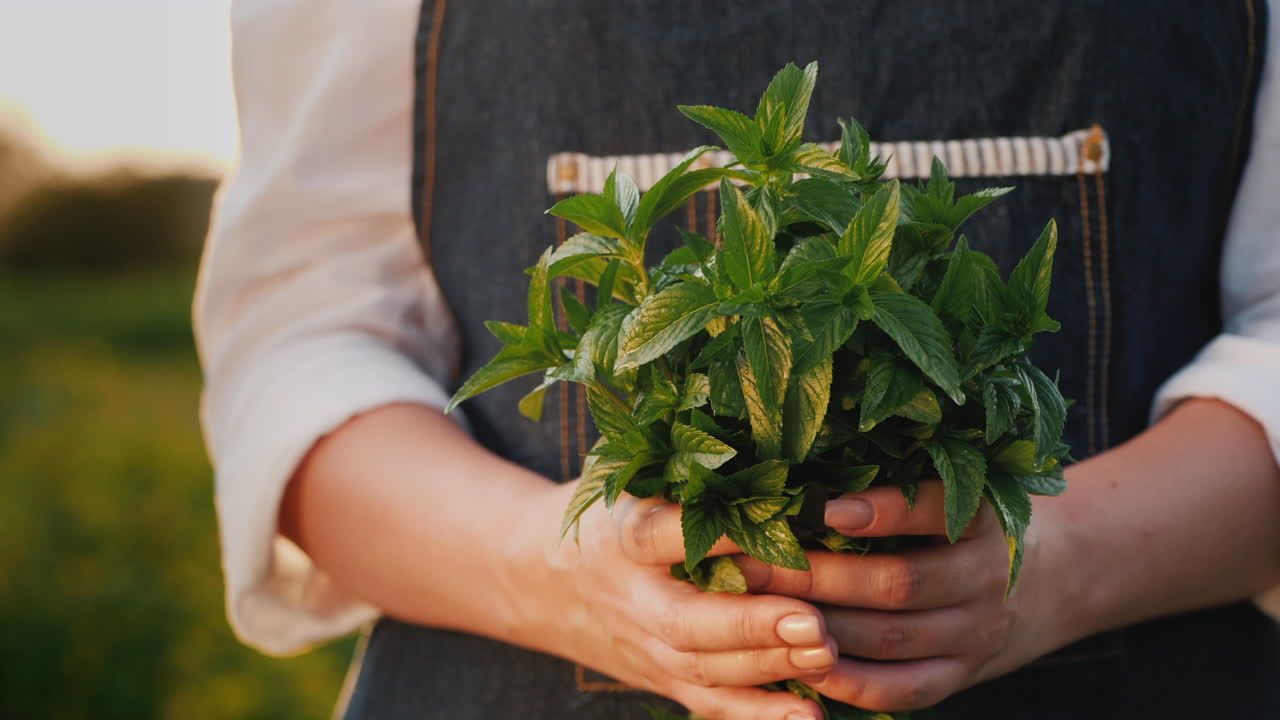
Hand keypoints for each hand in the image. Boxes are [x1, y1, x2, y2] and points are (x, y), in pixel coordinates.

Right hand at [503, 481, 833, 719]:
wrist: (535, 580)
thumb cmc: (603, 510)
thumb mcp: (617, 471)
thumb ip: (670, 450)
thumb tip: (745, 394)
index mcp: (619, 536)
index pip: (663, 534)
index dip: (718, 533)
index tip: (779, 520)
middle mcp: (631, 597)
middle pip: (685, 620)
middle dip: (748, 624)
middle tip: (813, 620)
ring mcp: (647, 647)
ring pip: (704, 668)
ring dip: (767, 666)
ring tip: (829, 653)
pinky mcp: (664, 680)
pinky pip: (711, 706)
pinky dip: (759, 718)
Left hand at [732, 481, 1071, 711]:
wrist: (1057, 579)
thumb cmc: (974, 521)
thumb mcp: (963, 489)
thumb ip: (904, 480)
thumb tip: (806, 461)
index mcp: (983, 520)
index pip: (934, 512)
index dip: (881, 511)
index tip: (824, 506)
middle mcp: (985, 577)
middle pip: (895, 582)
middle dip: (815, 574)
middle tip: (748, 562)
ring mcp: (975, 634)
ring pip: (891, 637)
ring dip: (821, 626)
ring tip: (760, 610)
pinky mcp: (960, 677)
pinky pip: (903, 688)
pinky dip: (851, 681)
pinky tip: (804, 663)